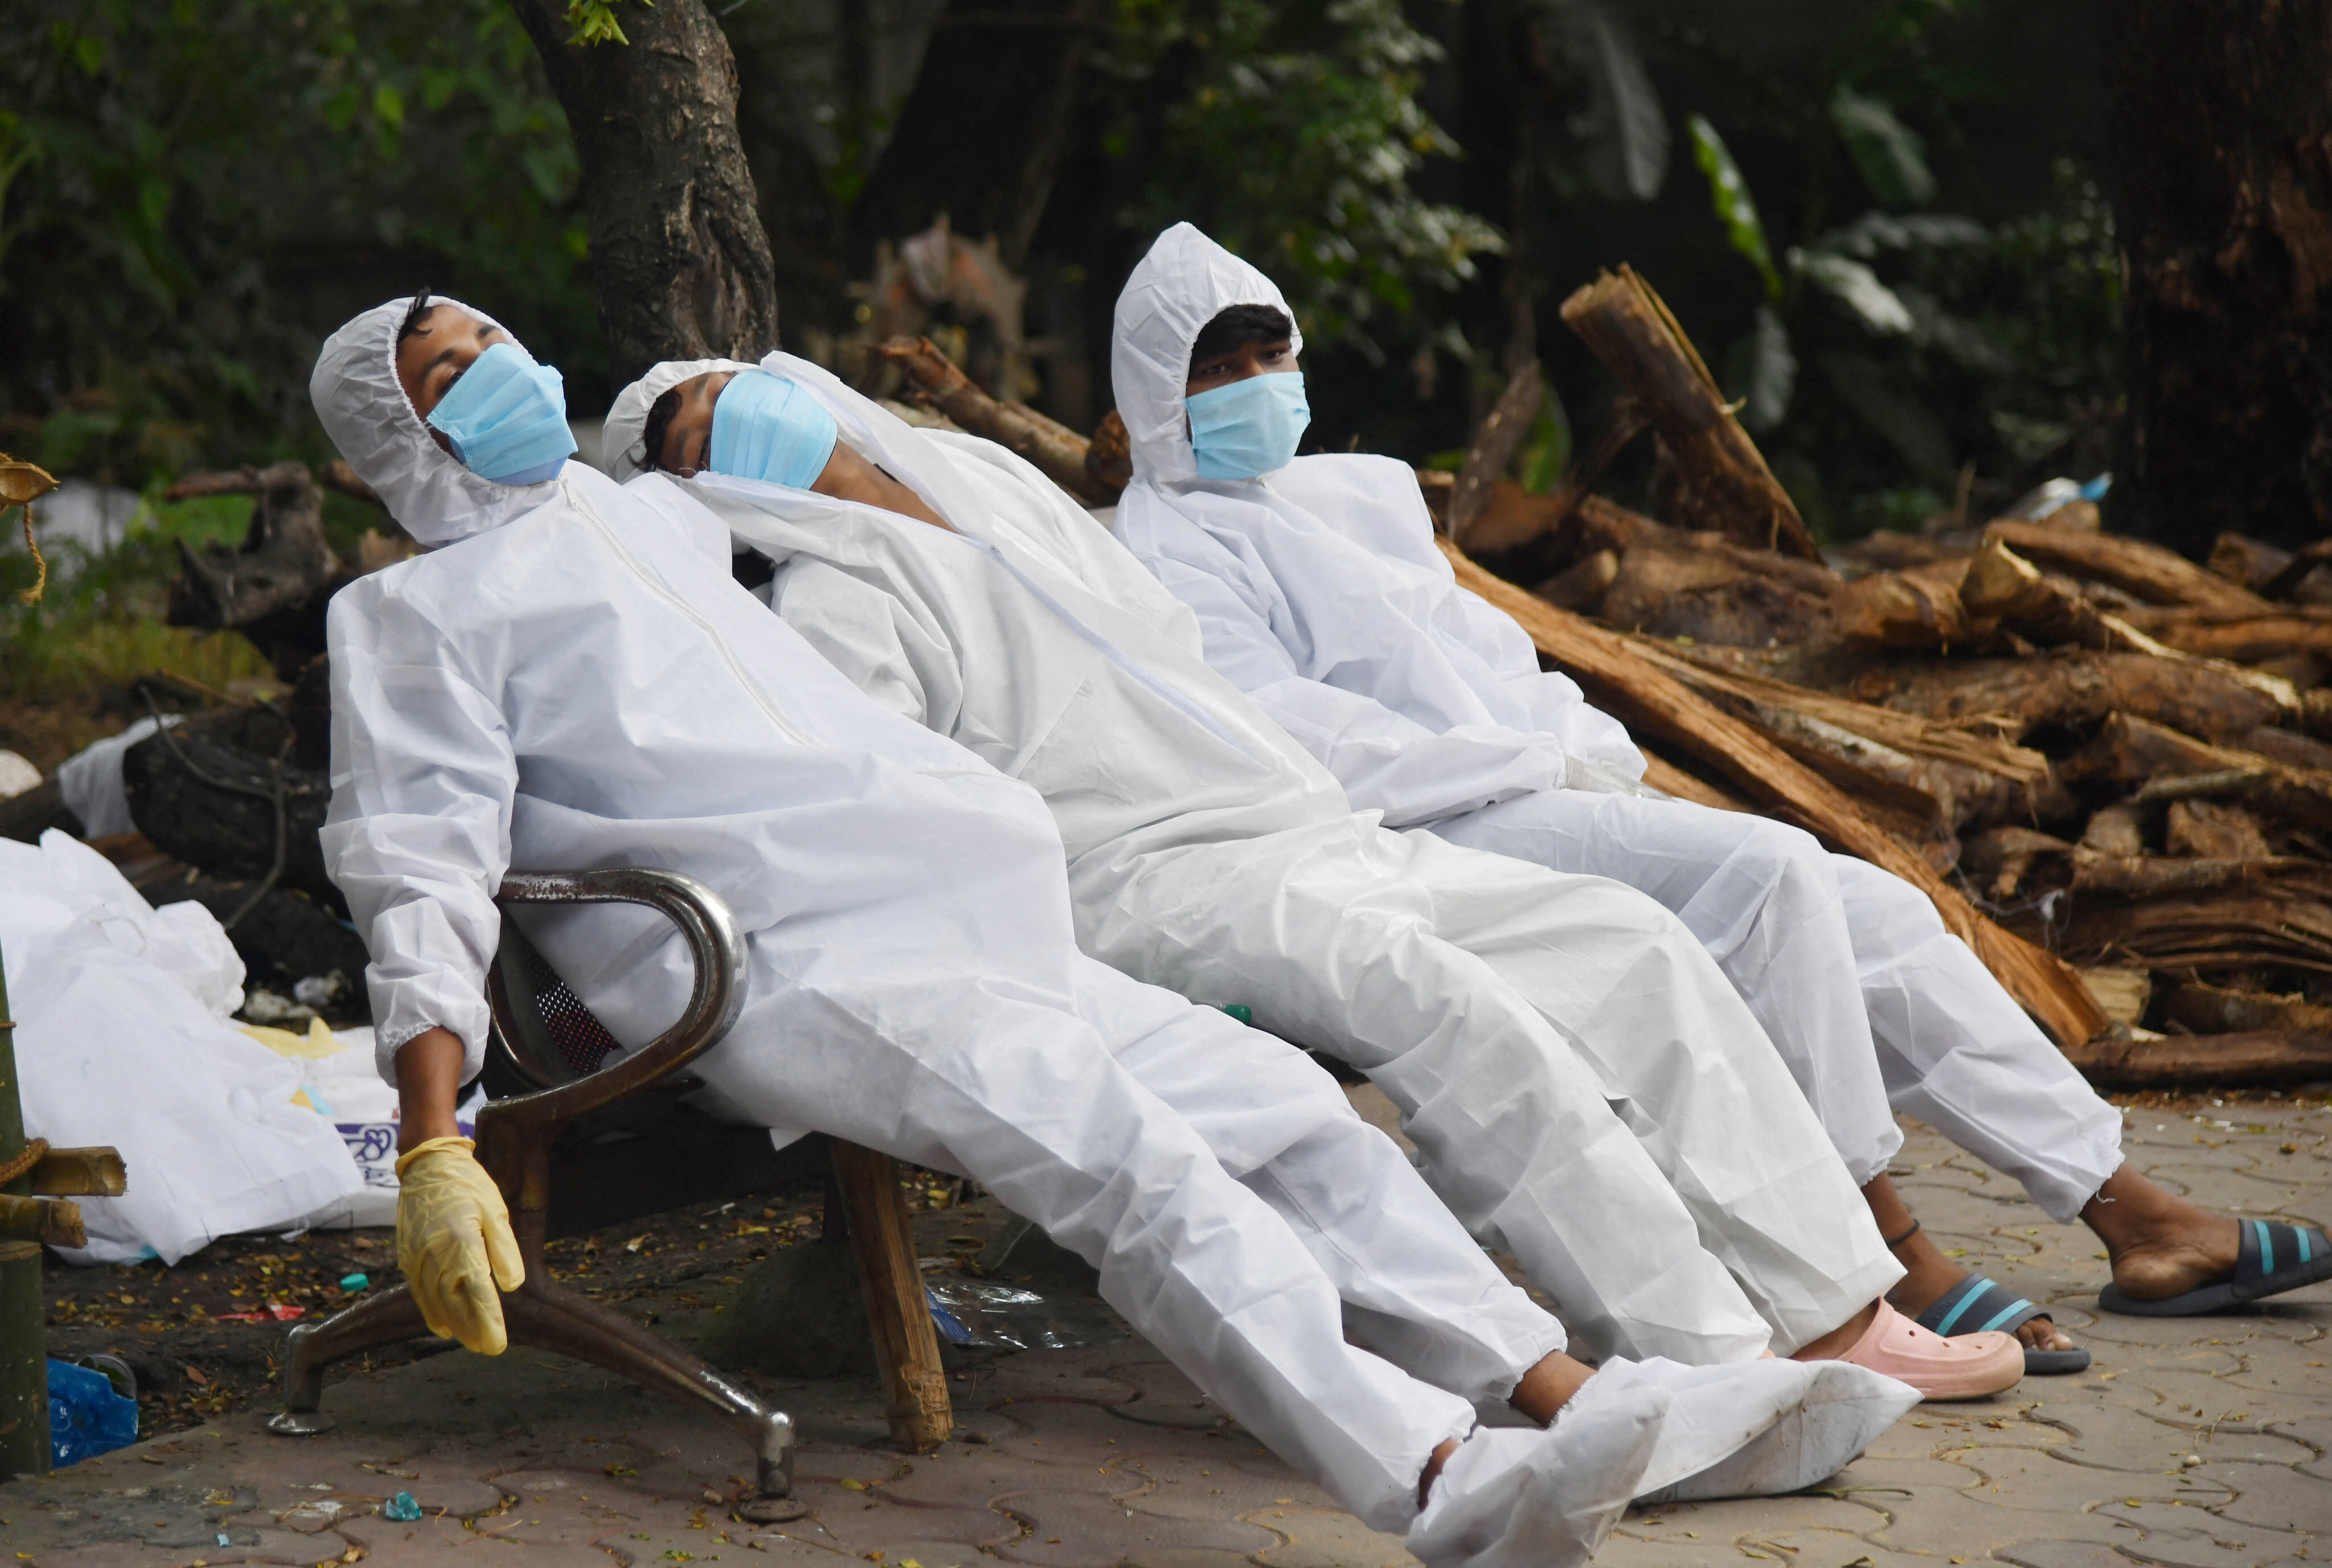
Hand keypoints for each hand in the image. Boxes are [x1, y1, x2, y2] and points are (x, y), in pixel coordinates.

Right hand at [395, 1136, 524, 1353]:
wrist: (428, 1166)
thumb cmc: (469, 1186)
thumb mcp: (496, 1211)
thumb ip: (504, 1250)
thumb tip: (511, 1286)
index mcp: (461, 1241)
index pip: (476, 1290)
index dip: (487, 1320)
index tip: (497, 1344)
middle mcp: (435, 1254)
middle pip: (453, 1302)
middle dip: (471, 1328)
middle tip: (487, 1348)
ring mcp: (416, 1257)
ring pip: (433, 1301)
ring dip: (452, 1324)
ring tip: (469, 1341)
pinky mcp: (406, 1257)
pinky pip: (417, 1291)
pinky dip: (430, 1311)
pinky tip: (443, 1325)